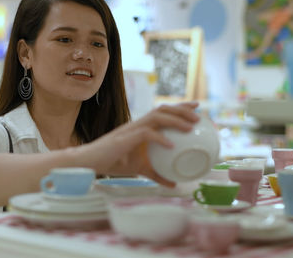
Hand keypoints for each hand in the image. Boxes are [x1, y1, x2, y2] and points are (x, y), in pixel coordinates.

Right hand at [80, 102, 199, 186]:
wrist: (93, 162)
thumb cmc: (114, 163)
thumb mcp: (140, 169)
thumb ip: (156, 174)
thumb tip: (173, 184)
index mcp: (142, 127)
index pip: (163, 112)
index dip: (180, 108)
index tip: (196, 109)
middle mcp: (138, 124)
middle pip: (163, 109)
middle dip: (182, 109)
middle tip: (199, 116)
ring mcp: (132, 129)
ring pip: (157, 117)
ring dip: (175, 119)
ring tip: (190, 127)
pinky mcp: (126, 137)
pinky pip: (147, 134)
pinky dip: (160, 138)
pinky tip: (172, 145)